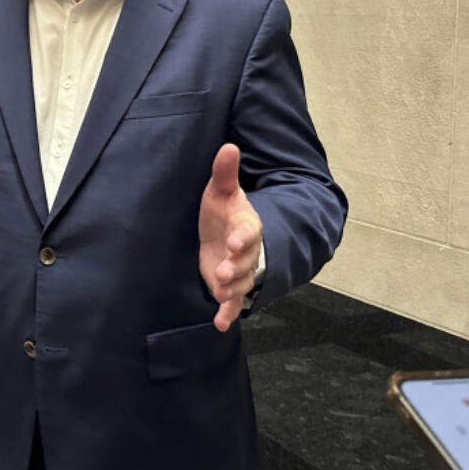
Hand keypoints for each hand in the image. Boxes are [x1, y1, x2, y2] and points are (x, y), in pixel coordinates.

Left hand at [198, 144, 262, 332]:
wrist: (225, 235)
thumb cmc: (223, 211)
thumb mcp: (221, 191)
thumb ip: (225, 172)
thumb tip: (229, 145)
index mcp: (246, 225)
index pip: (248, 231)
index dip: (242, 237)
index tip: (234, 240)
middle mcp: (247, 251)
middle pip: (246, 261)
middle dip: (237, 267)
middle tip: (224, 273)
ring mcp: (239, 271)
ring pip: (241, 283)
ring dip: (232, 290)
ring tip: (221, 294)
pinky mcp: (229, 287)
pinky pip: (233, 302)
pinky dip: (228, 314)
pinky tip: (220, 324)